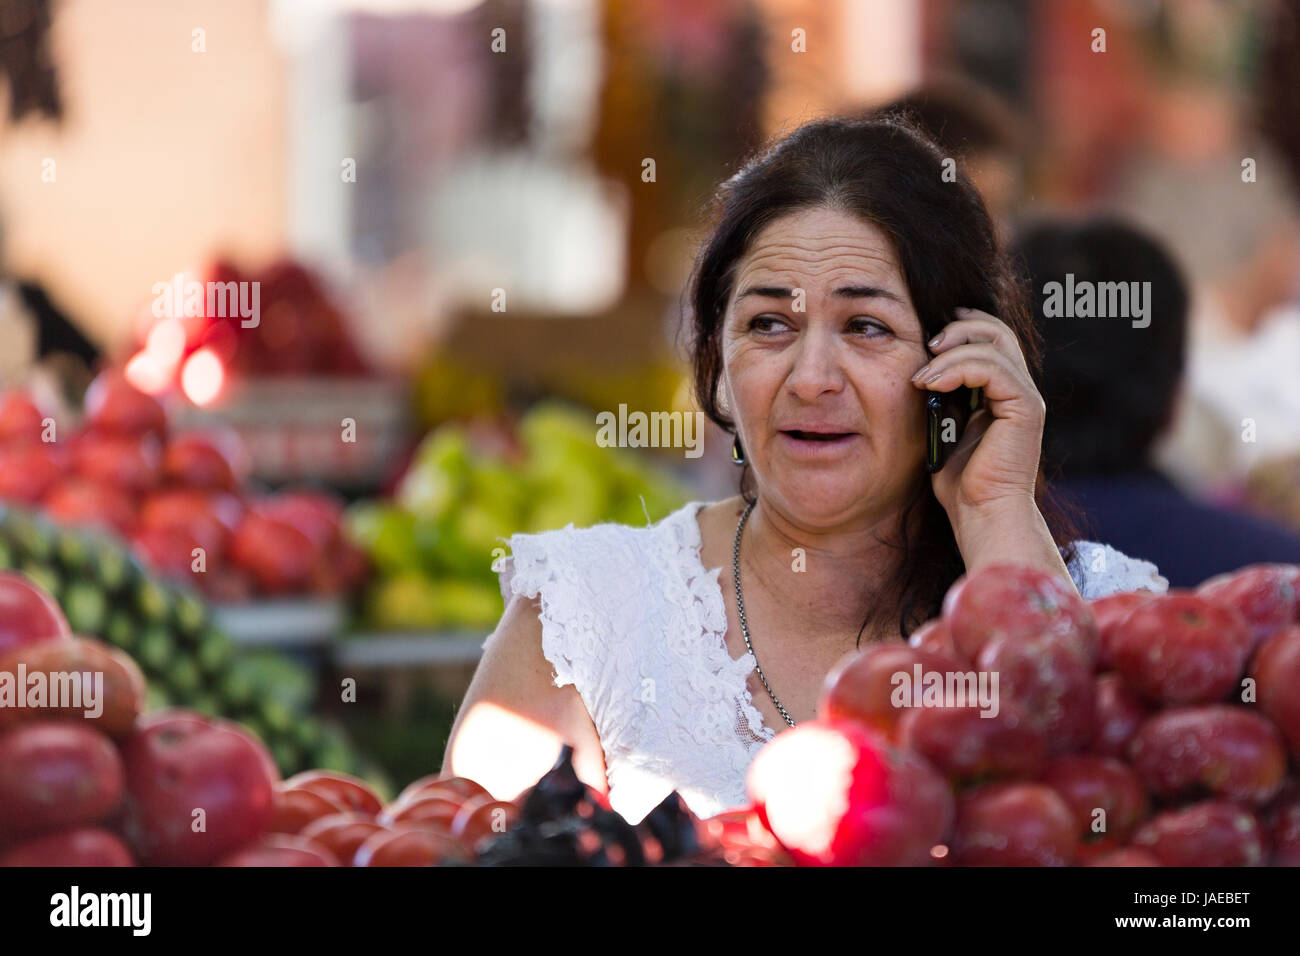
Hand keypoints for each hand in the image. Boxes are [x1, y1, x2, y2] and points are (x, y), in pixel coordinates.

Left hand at [911, 307, 1045, 522]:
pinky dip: (958, 368)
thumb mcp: (943, 428)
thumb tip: (921, 370)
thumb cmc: (960, 482)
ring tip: (921, 376)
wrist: (981, 514)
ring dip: (950, 353)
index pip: (991, 340)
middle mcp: (1019, 390)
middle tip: (926, 343)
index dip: (962, 328)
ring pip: (994, 345)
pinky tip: (932, 383)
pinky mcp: (1025, 408)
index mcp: (1002, 393)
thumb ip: (942, 397)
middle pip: (998, 332)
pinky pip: (993, 369)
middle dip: (959, 329)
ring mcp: (1025, 398)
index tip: (927, 335)